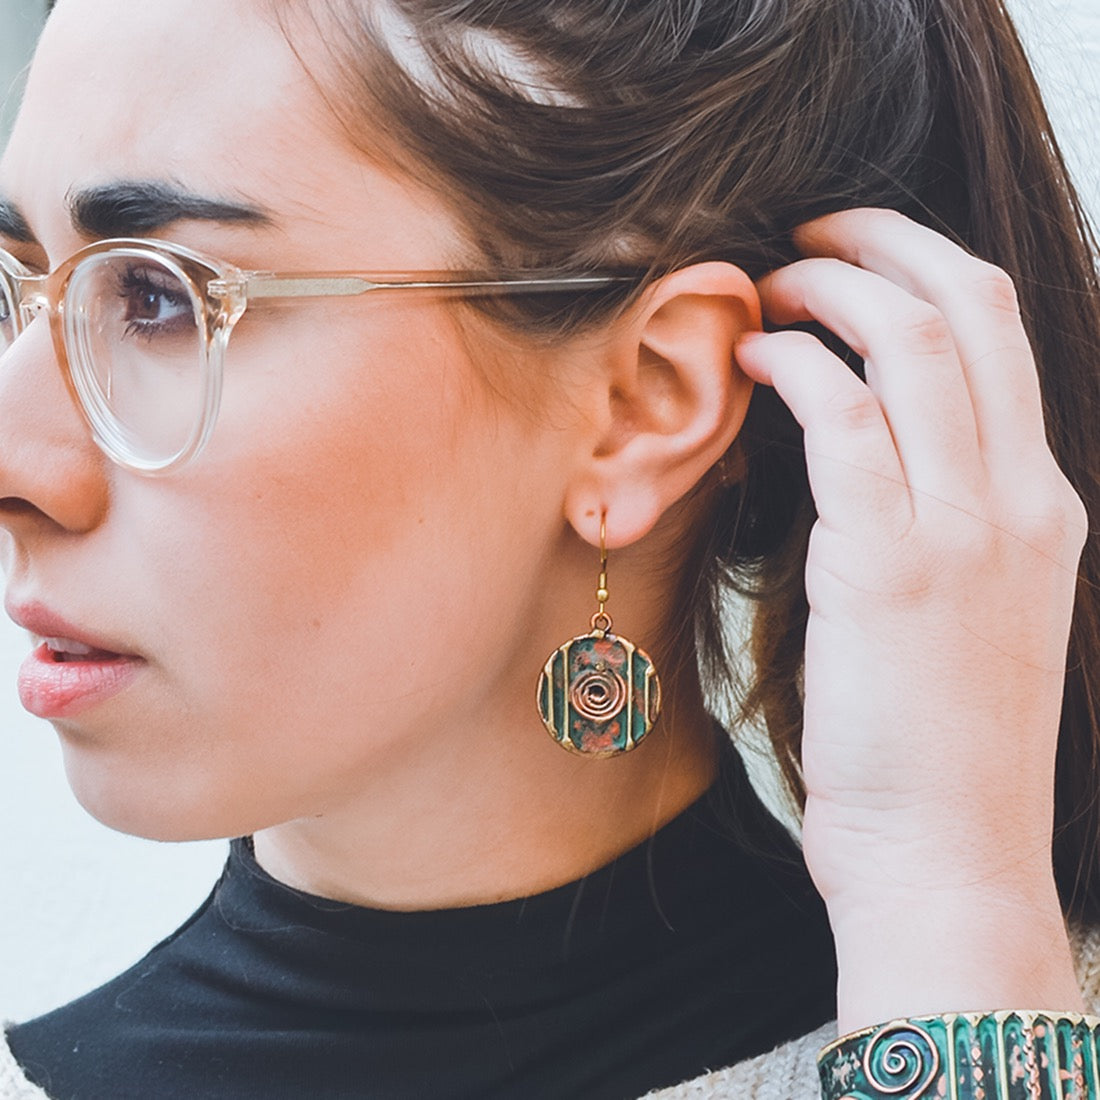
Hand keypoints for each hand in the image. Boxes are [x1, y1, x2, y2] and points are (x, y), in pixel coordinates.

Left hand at [735, 209, 1088, 1028]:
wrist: (947, 855)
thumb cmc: (939, 748)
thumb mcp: (971, 618)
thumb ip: (938, 527)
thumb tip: (861, 451)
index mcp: (1045, 509)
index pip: (1007, 340)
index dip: (929, 272)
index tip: (859, 258)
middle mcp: (1021, 501)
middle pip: (972, 310)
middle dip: (885, 245)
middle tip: (810, 236)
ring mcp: (966, 530)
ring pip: (912, 345)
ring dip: (830, 293)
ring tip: (767, 290)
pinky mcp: (890, 567)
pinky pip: (845, 422)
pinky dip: (795, 368)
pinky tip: (753, 362)